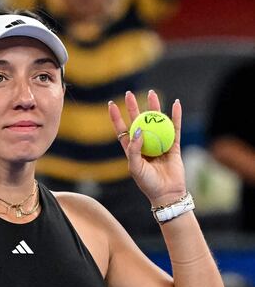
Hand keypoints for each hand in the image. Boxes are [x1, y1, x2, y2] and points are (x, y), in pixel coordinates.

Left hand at [109, 90, 187, 205]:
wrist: (167, 193)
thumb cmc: (147, 183)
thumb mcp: (135, 167)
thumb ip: (134, 148)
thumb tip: (137, 129)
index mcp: (132, 149)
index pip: (122, 129)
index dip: (117, 117)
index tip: (112, 104)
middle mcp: (145, 144)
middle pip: (139, 121)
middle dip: (134, 107)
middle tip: (131, 93)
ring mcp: (160, 143)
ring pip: (156, 122)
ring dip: (155, 107)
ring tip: (152, 93)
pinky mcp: (174, 146)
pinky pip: (175, 128)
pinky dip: (176, 116)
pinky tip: (176, 104)